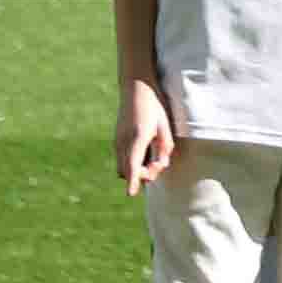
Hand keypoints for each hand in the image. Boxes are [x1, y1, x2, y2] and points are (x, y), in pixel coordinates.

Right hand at [116, 74, 175, 188]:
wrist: (135, 89)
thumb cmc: (154, 107)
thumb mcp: (165, 125)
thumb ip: (165, 146)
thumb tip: (162, 165)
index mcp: (137, 137)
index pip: (133, 164)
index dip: (133, 180)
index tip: (131, 193)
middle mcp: (124, 141)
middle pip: (126, 171)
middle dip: (141, 175)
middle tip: (158, 163)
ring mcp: (117, 141)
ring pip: (122, 167)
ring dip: (136, 170)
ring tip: (153, 158)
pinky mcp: (117, 140)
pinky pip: (122, 159)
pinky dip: (132, 163)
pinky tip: (145, 152)